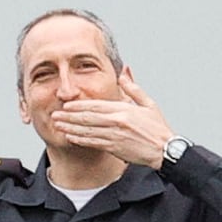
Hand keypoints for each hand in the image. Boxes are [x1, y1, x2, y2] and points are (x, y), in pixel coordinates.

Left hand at [44, 89, 173, 167]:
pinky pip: (94, 143)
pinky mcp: (115, 148)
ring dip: (71, 128)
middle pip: (87, 118)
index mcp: (123, 110)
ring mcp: (115, 136)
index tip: (67, 104)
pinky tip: (71, 137)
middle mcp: (117, 122)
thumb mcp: (148, 104)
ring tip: (58, 125)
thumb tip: (124, 72)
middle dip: (69, 116)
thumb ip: (133, 88)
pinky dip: (81, 140)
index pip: (96, 105)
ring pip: (87, 131)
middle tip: (55, 114)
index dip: (79, 105)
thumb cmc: (158, 128)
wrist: (166, 150)